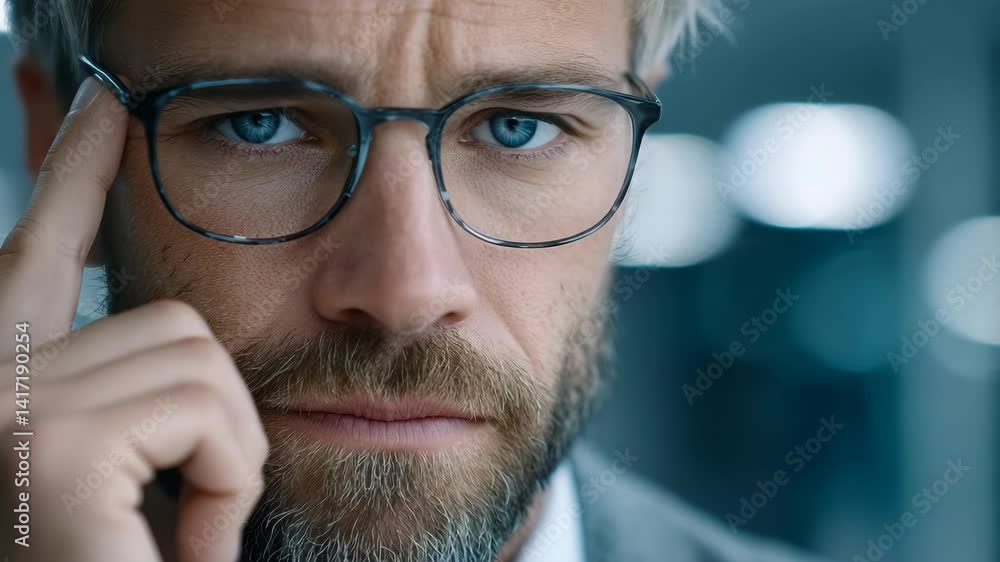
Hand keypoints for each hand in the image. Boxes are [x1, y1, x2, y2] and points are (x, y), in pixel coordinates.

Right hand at [0, 77, 268, 561]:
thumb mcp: (124, 482)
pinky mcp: (47, 444)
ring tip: (172, 541)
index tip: (95, 105)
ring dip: (222, 464)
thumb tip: (182, 348)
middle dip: (213, 428)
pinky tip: (176, 550)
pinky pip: (204, 413)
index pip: (34, 257)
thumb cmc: (107, 549)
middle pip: (172, 323)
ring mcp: (2, 406)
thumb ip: (139, 410)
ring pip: (200, 360)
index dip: (70, 176)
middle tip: (183, 519)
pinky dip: (225, 488)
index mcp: (6, 384)